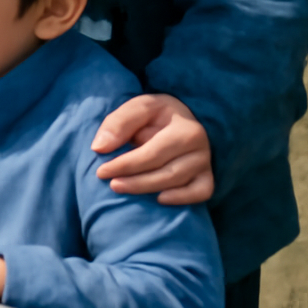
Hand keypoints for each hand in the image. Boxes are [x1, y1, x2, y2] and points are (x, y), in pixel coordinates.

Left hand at [92, 94, 213, 204]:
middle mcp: (199, 144)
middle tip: (112, 184)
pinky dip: (182, 198)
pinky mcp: (208, 176)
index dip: (125, 164)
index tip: (102, 171)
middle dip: (135, 180)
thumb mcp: (136, 109)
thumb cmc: (154, 115)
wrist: (179, 118)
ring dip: (148, 189)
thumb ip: (117, 124)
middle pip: (165, 171)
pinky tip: (159, 198)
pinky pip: (201, 192)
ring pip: (178, 182)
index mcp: (183, 125)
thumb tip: (99, 148)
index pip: (151, 152)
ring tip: (122, 188)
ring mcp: (205, 161)